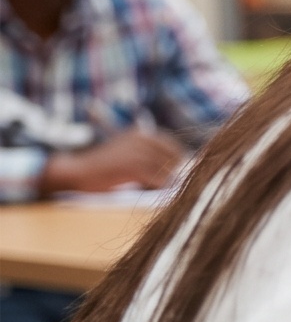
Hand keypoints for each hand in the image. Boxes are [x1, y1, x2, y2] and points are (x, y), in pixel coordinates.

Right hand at [40, 129, 183, 194]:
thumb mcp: (128, 150)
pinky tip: (143, 188)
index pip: (174, 146)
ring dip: (163, 181)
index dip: (176, 161)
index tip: (170, 171)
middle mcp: (142, 139)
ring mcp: (138, 153)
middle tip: (157, 180)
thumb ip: (150, 153)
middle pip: (175, 159)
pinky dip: (156, 188)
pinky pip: (160, 181)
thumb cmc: (104, 165)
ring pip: (169, 171)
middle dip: (171, 172)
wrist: (78, 171)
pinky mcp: (133, 168)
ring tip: (147, 184)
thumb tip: (182, 163)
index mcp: (141, 133)